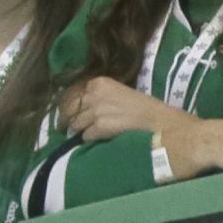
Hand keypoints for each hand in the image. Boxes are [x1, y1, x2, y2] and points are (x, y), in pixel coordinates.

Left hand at [61, 76, 184, 141]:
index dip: (67, 106)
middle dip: (67, 120)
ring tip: (82, 136)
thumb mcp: (118, 93)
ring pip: (76, 124)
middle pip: (70, 109)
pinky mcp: (100, 126)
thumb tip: (80, 108)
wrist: (158, 122)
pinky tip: (97, 140)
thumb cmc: (143, 108)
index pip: (71, 93)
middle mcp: (94, 93)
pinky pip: (85, 136)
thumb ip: (98, 97)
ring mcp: (96, 110)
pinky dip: (89, 140)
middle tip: (65, 129)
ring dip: (78, 131)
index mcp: (99, 82)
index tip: (65, 114)